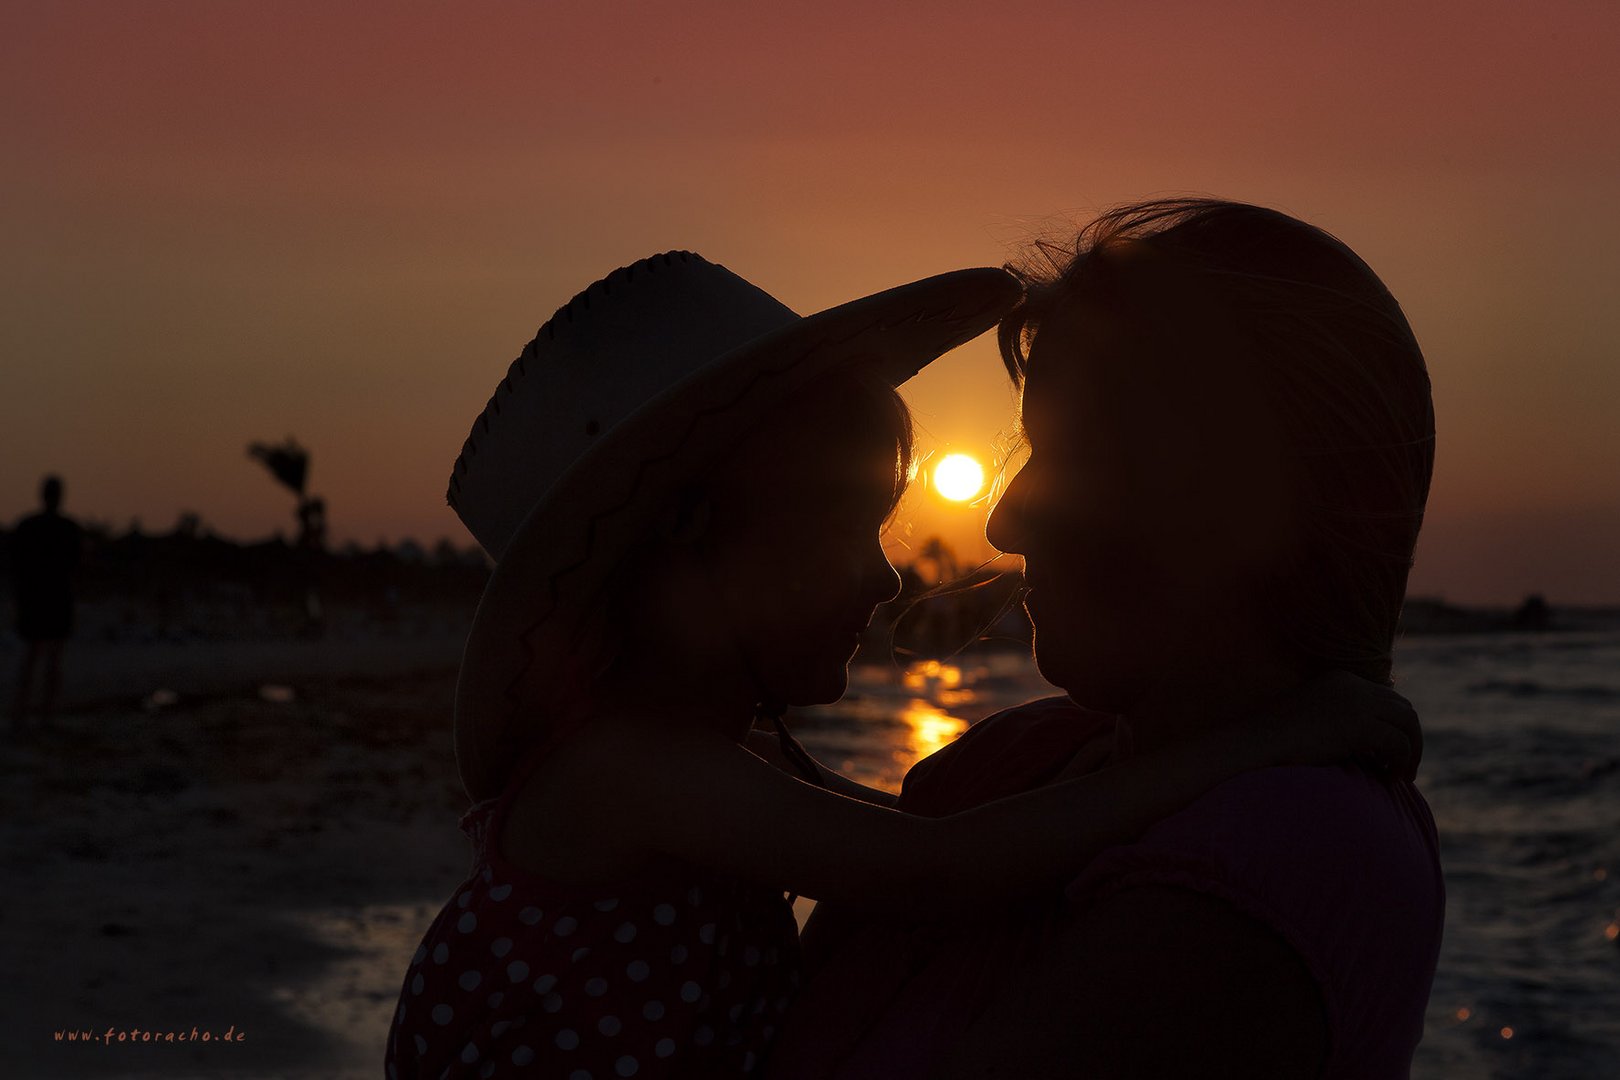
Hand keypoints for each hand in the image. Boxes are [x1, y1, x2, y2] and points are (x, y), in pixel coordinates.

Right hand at [1252, 669, 1422, 781]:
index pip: (1387, 697)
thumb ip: (1338, 719)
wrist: (1257, 742)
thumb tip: (1365, 742)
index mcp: (1341, 679)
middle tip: (1404, 767)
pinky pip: (1397, 743)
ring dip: (1410, 752)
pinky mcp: (1358, 725)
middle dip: (1411, 738)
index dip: (1396, 725)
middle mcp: (1353, 685)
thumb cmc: (1277, 739)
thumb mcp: (1313, 718)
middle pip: (1403, 708)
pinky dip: (1399, 762)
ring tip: (1400, 776)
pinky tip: (1387, 778)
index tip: (1392, 752)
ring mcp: (1356, 703)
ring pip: (1407, 724)